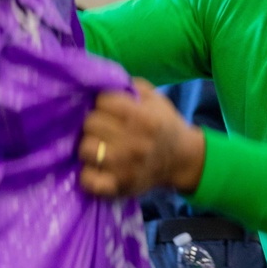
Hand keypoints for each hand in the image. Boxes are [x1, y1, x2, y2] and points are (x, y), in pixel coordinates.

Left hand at [79, 79, 205, 198]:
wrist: (181, 159)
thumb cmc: (163, 125)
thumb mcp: (155, 98)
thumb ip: (129, 86)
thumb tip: (100, 81)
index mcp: (142, 117)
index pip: (102, 101)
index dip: (102, 102)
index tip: (107, 108)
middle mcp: (134, 142)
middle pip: (90, 123)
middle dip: (94, 122)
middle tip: (102, 128)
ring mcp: (125, 167)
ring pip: (85, 148)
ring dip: (89, 145)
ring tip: (98, 146)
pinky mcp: (118, 187)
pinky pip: (89, 181)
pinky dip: (87, 174)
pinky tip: (95, 168)